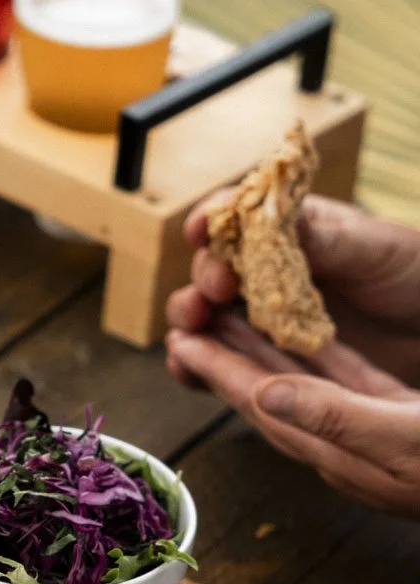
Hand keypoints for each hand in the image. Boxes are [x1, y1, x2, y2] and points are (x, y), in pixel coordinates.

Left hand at [165, 315, 419, 513]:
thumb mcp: (407, 434)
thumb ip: (336, 416)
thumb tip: (266, 394)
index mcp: (342, 453)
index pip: (264, 406)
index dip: (219, 372)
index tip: (179, 341)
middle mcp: (349, 449)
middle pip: (272, 396)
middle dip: (228, 359)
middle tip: (187, 322)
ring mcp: (376, 438)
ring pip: (305, 387)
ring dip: (267, 353)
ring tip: (233, 319)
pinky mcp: (405, 422)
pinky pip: (345, 384)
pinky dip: (321, 357)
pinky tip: (313, 336)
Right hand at [169, 193, 419, 384]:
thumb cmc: (418, 274)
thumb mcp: (379, 249)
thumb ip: (328, 239)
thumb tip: (275, 221)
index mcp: (296, 229)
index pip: (241, 214)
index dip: (214, 219)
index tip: (201, 229)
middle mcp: (271, 269)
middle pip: (214, 267)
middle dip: (203, 278)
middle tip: (212, 292)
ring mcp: (266, 315)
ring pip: (208, 315)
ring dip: (189, 321)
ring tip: (189, 333)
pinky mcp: (270, 359)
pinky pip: (224, 362)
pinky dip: (197, 365)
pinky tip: (187, 369)